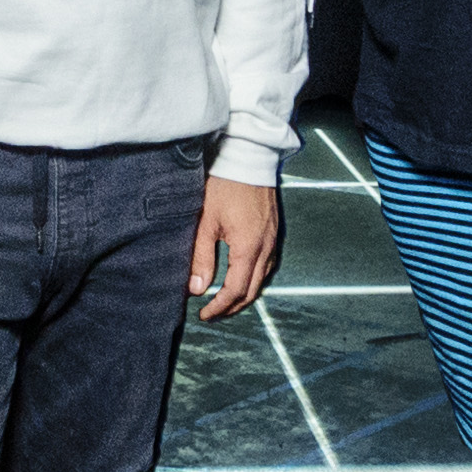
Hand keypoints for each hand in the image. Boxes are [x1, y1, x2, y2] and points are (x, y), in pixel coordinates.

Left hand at [189, 174, 278, 319]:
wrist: (247, 156)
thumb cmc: (224, 185)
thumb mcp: (205, 222)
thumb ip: (201, 257)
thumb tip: (197, 289)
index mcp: (249, 247)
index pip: (236, 290)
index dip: (219, 307)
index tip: (204, 314)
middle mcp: (266, 247)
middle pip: (253, 290)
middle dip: (233, 306)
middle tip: (212, 313)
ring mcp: (273, 239)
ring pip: (263, 279)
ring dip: (245, 294)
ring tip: (225, 300)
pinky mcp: (274, 230)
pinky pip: (268, 264)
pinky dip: (255, 277)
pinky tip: (242, 276)